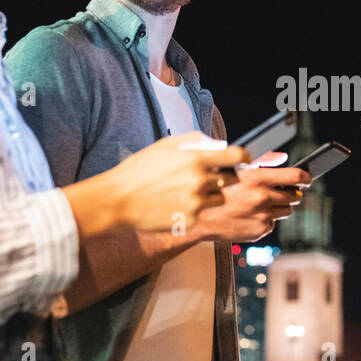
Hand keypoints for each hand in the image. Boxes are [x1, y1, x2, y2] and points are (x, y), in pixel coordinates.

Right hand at [100, 131, 246, 230]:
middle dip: (225, 176)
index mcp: (195, 159)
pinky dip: (195, 208)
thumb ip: (194, 141)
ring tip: (189, 191)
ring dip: (212, 194)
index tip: (241, 158)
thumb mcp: (164, 145)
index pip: (236, 156)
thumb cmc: (138, 171)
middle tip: (210, 176)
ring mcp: (196, 203)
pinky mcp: (190, 220)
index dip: (242, 156)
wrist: (118, 200)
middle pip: (232, 179)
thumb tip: (217, 143)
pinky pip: (203, 212)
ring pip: (220, 198)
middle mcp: (199, 181)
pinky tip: (176, 203)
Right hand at [192, 150, 311, 242]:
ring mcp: (262, 217)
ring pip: (286, 211)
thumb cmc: (213, 188)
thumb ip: (262, 161)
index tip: (308, 178)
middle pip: (295, 196)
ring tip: (264, 202)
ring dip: (280, 206)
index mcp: (257, 179)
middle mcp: (262, 199)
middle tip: (286, 191)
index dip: (306, 177)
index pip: (296, 177)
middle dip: (292, 193)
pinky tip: (251, 214)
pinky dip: (266, 218)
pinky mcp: (259, 231)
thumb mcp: (234, 167)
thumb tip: (282, 158)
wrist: (197, 218)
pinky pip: (272, 223)